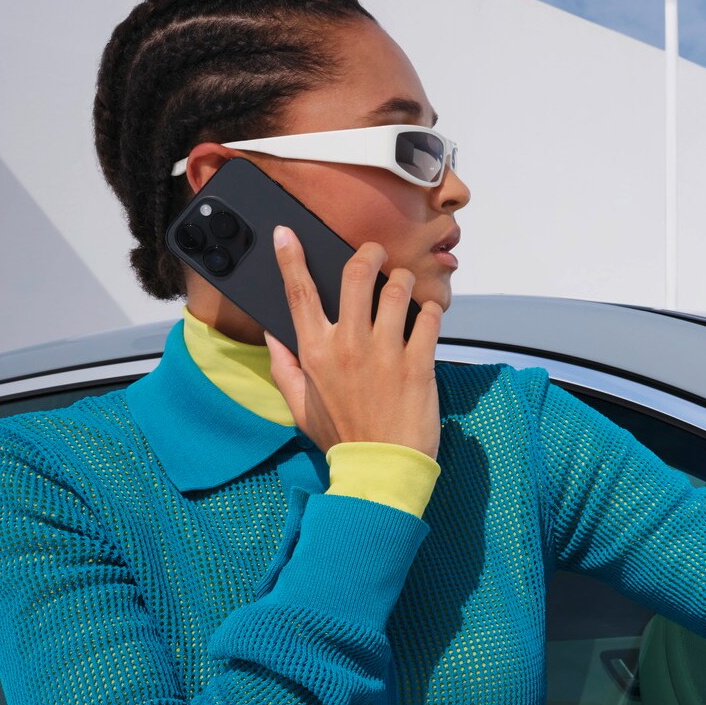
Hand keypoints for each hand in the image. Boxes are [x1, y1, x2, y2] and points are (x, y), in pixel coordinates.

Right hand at [262, 228, 442, 459]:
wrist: (380, 471)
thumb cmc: (342, 438)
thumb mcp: (299, 407)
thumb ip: (284, 367)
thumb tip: (274, 335)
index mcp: (315, 353)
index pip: (299, 293)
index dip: (290, 258)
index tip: (287, 233)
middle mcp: (348, 346)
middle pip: (355, 275)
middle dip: (368, 254)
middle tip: (376, 253)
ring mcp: (385, 352)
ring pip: (396, 290)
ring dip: (402, 281)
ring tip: (404, 288)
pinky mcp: (417, 363)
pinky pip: (429, 318)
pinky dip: (431, 310)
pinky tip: (427, 315)